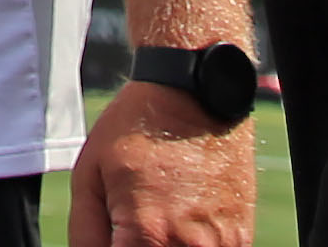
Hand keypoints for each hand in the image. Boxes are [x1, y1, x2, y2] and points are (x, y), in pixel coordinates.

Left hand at [66, 75, 255, 246]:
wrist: (195, 96)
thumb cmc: (137, 129)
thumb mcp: (90, 176)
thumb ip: (85, 235)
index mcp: (147, 236)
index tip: (111, 236)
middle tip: (130, 217)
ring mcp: (222, 246)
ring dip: (164, 246)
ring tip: (159, 210)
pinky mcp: (242, 239)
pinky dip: (190, 244)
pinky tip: (183, 215)